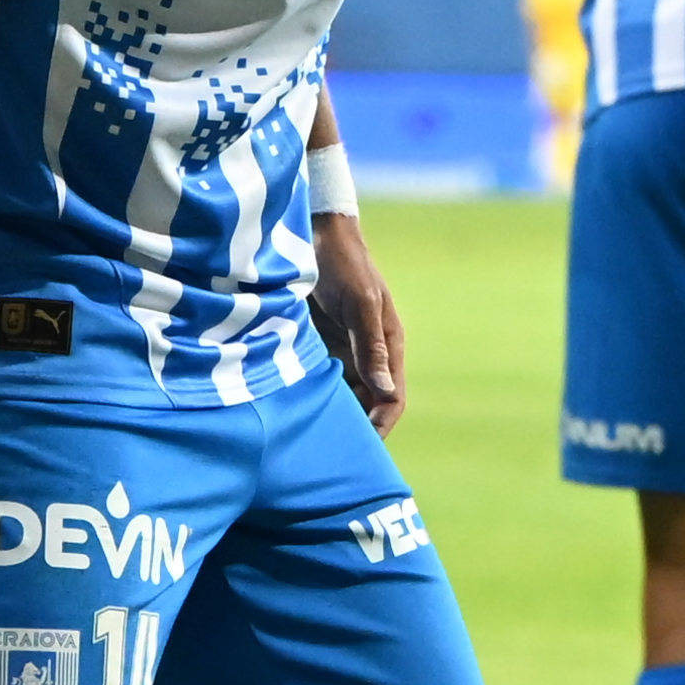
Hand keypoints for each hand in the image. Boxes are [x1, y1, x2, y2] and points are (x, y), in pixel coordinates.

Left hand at [312, 204, 407, 428]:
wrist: (313, 233)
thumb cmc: (343, 263)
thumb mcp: (359, 302)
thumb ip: (369, 345)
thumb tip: (386, 391)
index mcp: (388, 344)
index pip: (393, 398)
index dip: (381, 424)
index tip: (360, 445)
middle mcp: (367, 352)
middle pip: (367, 403)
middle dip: (353, 427)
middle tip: (326, 451)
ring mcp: (342, 348)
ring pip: (342, 394)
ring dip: (330, 413)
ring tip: (306, 436)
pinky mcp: (318, 342)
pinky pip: (319, 377)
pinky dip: (311, 394)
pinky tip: (291, 407)